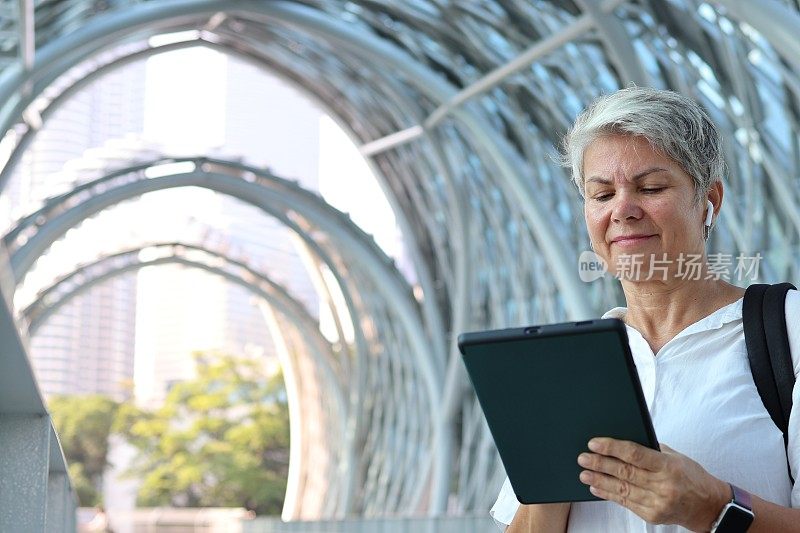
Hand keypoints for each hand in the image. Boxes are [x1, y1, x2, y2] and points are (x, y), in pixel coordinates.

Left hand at [577, 438, 729, 531]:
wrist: (708, 507)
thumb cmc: (691, 476)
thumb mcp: (676, 457)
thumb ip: (651, 450)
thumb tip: (623, 442)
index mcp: (668, 466)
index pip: (634, 454)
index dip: (612, 448)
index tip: (594, 443)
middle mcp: (663, 486)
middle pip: (624, 472)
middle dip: (600, 464)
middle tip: (582, 458)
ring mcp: (657, 503)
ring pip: (622, 489)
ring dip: (600, 480)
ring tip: (584, 473)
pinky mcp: (652, 515)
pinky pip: (626, 503)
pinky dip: (609, 494)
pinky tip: (596, 487)